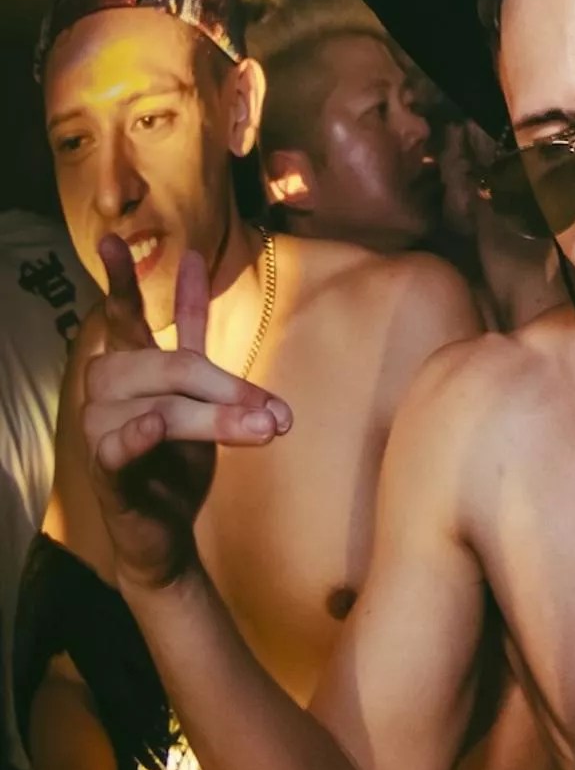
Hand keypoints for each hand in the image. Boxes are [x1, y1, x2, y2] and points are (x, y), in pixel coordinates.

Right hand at [81, 242, 291, 587]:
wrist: (166, 531)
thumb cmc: (178, 457)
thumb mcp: (200, 387)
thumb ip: (194, 333)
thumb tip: (195, 263)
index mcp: (130, 369)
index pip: (124, 317)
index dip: (122, 281)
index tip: (116, 239)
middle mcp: (109, 394)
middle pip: (170, 366)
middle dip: (228, 387)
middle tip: (276, 413)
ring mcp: (103, 432)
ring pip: (163, 406)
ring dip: (217, 418)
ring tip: (265, 432)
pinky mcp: (108, 473)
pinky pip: (120, 446)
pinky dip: (140, 434)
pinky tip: (154, 425)